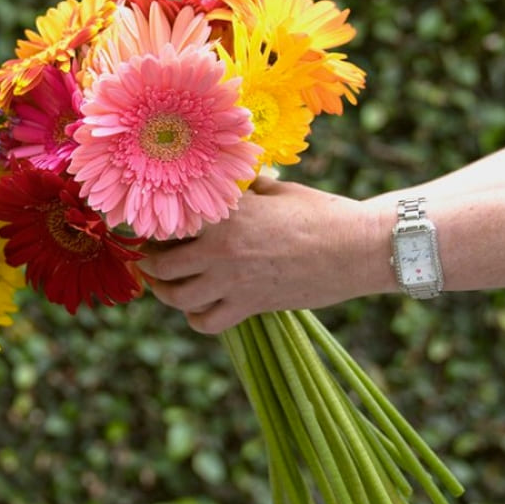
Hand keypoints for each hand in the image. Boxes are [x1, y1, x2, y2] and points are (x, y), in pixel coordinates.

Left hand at [137, 177, 389, 333]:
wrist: (357, 247)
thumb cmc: (321, 212)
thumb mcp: (278, 189)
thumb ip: (246, 189)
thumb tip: (232, 181)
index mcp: (226, 212)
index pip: (171, 222)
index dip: (153, 227)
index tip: (147, 227)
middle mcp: (222, 247)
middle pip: (163, 263)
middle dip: (151, 263)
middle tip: (150, 260)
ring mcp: (234, 280)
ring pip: (178, 297)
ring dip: (166, 293)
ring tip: (164, 286)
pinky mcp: (251, 305)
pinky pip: (207, 322)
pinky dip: (197, 319)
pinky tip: (198, 309)